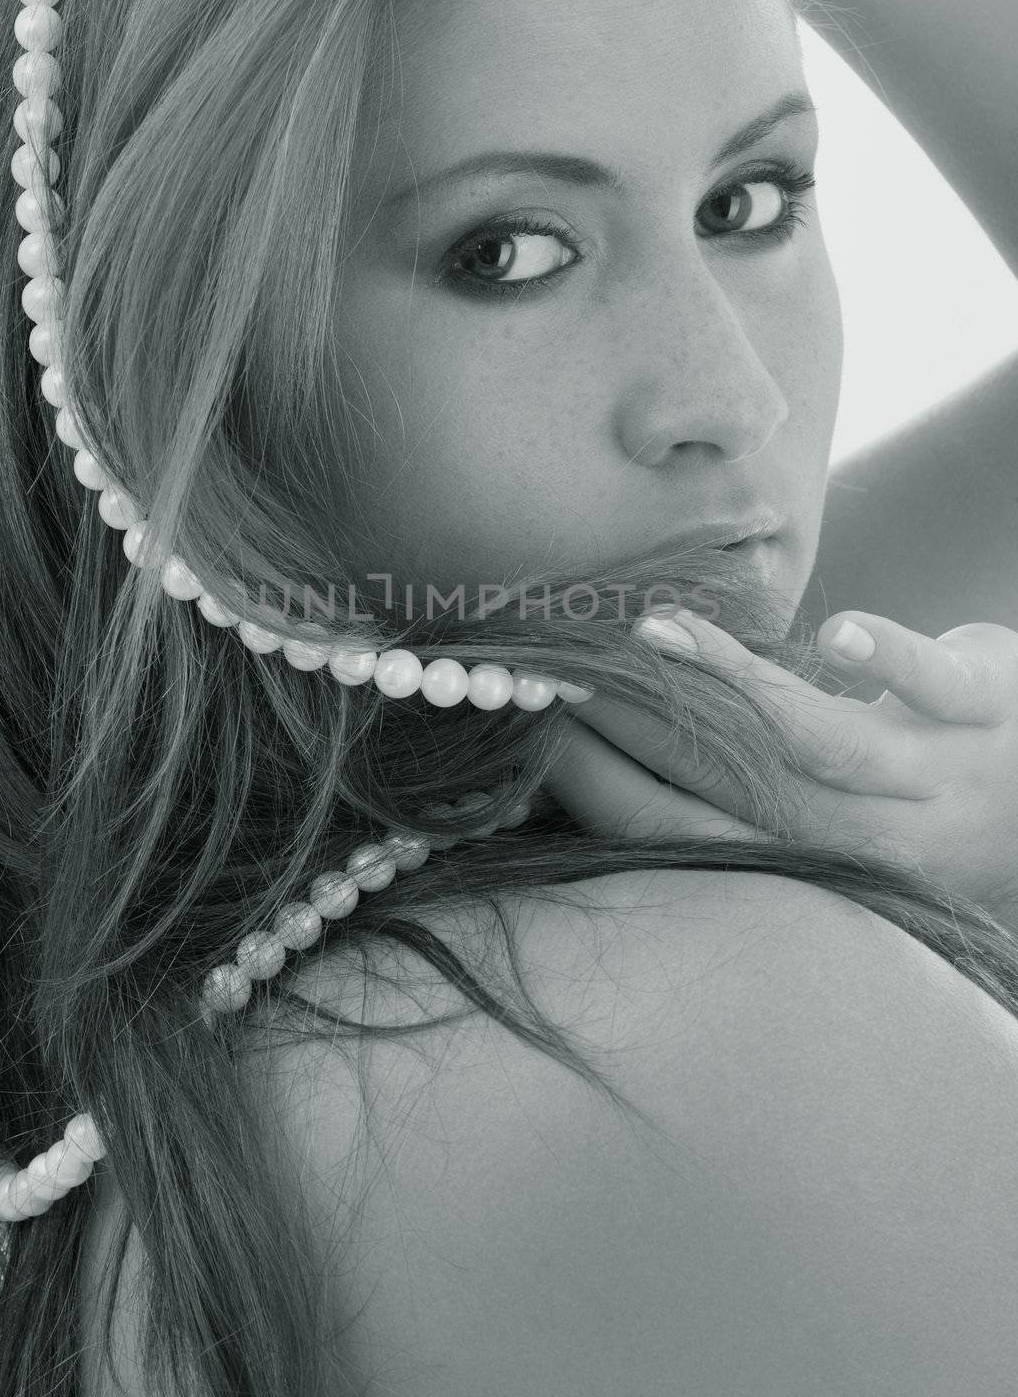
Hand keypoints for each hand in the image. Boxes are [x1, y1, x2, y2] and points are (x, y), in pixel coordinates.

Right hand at [544, 607, 1017, 918]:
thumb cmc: (913, 799)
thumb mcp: (823, 821)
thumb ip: (729, 797)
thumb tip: (585, 767)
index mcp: (815, 871)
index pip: (684, 837)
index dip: (603, 787)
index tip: (535, 728)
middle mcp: (872, 840)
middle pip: (734, 789)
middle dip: (638, 728)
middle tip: (561, 672)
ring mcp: (936, 775)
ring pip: (815, 742)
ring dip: (725, 690)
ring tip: (650, 637)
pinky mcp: (986, 706)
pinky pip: (937, 687)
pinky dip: (889, 660)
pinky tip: (837, 637)